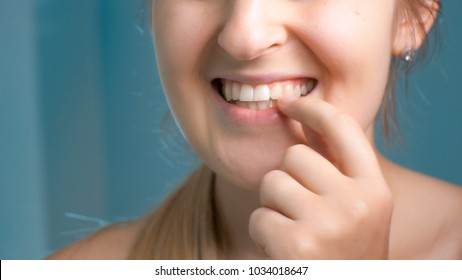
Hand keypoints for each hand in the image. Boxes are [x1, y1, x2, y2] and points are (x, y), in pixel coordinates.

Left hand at [249, 97, 392, 258]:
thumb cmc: (343, 250)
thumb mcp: (355, 208)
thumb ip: (335, 168)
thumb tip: (301, 121)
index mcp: (375, 189)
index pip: (343, 126)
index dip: (312, 108)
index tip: (290, 104)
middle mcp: (357, 203)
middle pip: (295, 155)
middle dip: (288, 179)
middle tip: (301, 211)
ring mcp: (328, 224)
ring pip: (272, 182)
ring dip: (274, 206)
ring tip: (295, 232)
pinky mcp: (296, 245)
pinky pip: (259, 216)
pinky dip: (264, 233)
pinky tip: (285, 252)